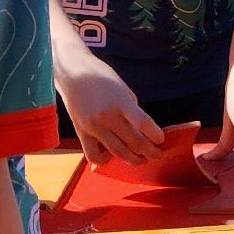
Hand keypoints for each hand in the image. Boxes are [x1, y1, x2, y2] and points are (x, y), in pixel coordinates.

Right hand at [56, 51, 164, 165]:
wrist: (72, 72)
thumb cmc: (101, 77)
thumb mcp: (123, 89)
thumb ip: (132, 111)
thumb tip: (141, 131)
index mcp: (121, 102)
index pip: (144, 123)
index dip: (156, 135)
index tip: (161, 139)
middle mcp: (107, 116)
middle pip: (134, 142)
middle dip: (150, 151)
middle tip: (157, 154)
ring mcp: (93, 126)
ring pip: (118, 152)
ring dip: (133, 160)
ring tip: (141, 160)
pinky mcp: (81, 132)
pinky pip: (93, 155)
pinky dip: (104, 160)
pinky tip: (111, 157)